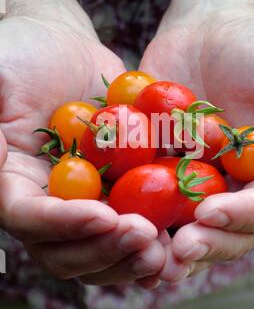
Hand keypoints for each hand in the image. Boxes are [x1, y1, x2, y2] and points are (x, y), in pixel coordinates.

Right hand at [0, 0, 164, 284]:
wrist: (67, 52)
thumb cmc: (26, 54)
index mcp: (14, 182)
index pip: (29, 218)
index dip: (64, 224)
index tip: (104, 215)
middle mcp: (47, 202)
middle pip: (66, 250)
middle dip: (105, 250)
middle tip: (145, 239)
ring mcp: (84, 201)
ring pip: (101, 249)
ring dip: (132, 256)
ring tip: (166, 249)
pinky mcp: (116, 193)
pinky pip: (133, 225)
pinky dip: (155, 238)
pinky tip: (181, 235)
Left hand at [140, 0, 253, 281]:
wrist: (211, 29)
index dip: (240, 216)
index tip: (209, 213)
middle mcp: (234, 188)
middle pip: (222, 230)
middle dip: (202, 243)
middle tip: (176, 252)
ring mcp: (194, 181)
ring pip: (181, 223)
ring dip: (162, 243)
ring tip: (142, 252)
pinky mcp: (159, 169)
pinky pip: (145, 195)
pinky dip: (130, 211)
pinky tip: (111, 223)